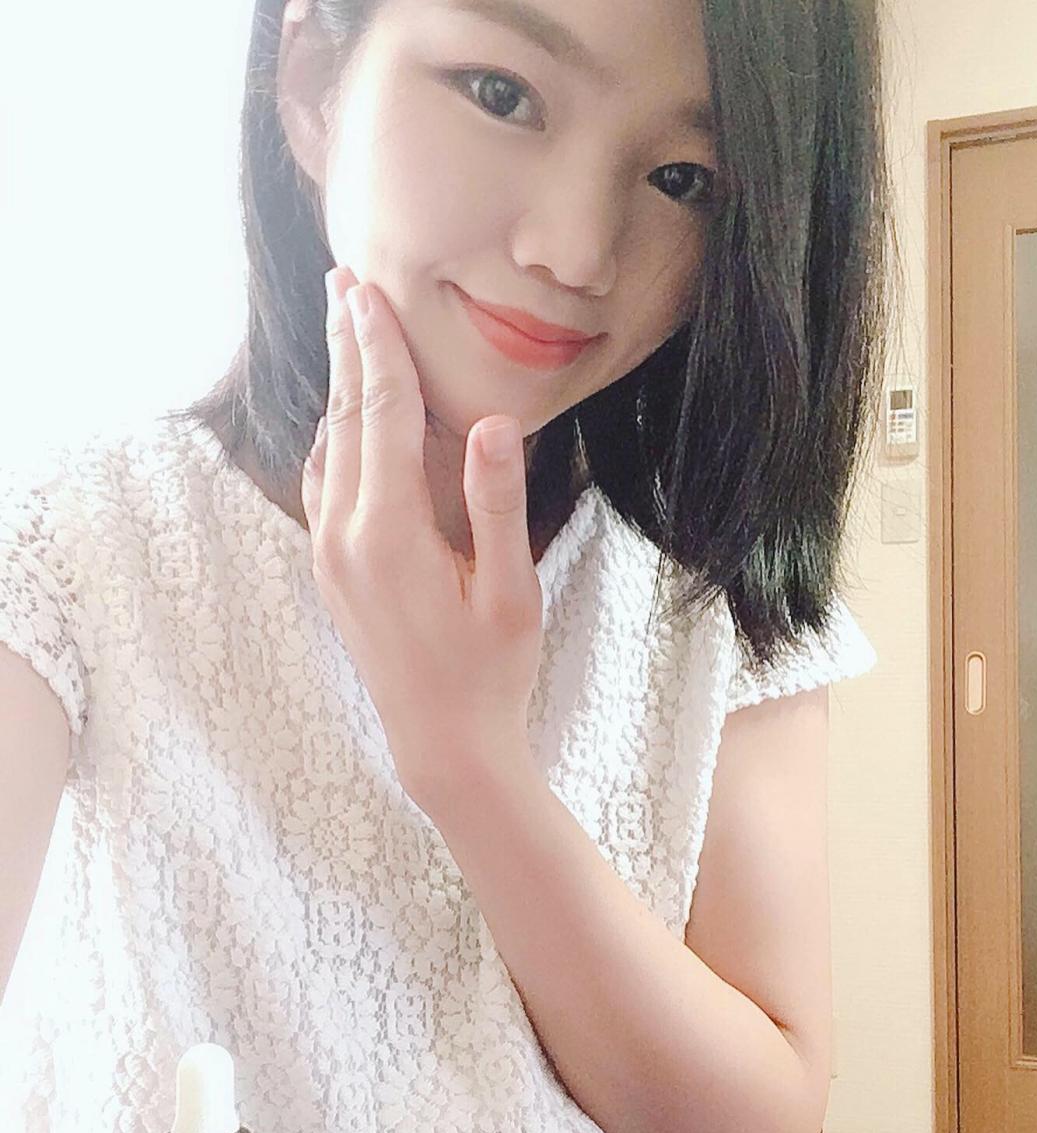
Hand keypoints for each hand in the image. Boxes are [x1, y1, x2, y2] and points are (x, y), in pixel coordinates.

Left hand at [301, 265, 543, 810]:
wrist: (442, 744)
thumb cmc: (489, 672)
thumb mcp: (511, 592)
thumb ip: (497, 504)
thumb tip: (490, 424)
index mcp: (390, 533)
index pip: (382, 416)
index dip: (379, 348)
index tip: (367, 290)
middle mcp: (345, 536)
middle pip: (345, 419)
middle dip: (349, 349)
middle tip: (342, 283)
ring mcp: (331, 556)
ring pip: (329, 449)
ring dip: (341, 389)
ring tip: (347, 335)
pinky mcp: (332, 572)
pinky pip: (324, 486)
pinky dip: (337, 438)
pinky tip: (346, 423)